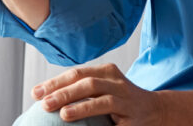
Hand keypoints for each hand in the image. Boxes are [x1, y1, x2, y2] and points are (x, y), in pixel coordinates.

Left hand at [33, 64, 164, 124]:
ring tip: (63, 114)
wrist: (156, 111)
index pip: (77, 73)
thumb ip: (81, 90)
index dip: (56, 82)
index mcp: (107, 72)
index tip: (36, 92)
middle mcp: (118, 83)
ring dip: (82, 106)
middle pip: (88, 82)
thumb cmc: (121, 101)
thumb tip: (45, 98)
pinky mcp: (133, 119)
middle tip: (44, 102)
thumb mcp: (103, 88)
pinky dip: (99, 125)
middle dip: (64, 92)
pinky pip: (114, 123)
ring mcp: (127, 100)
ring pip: (103, 99)